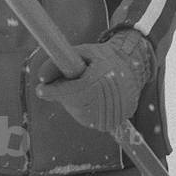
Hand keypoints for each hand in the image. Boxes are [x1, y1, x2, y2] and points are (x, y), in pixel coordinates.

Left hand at [34, 29, 154, 131]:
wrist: (134, 68)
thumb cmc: (105, 57)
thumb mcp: (83, 52)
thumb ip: (60, 62)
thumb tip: (41, 78)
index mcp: (95, 84)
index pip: (65, 93)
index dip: (50, 91)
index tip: (41, 89)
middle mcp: (101, 103)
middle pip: (69, 103)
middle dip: (64, 92)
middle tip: (69, 81)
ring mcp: (106, 116)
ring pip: (77, 111)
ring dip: (75, 101)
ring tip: (87, 86)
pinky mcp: (110, 123)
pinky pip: (87, 117)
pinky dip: (85, 107)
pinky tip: (93, 96)